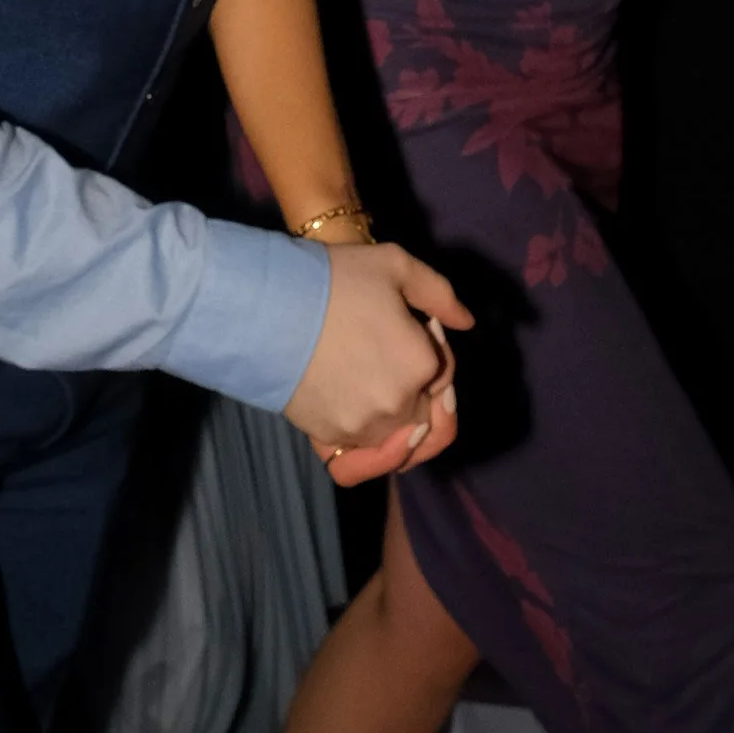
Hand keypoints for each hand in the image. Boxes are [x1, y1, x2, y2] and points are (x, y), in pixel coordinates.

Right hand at [285, 242, 471, 485]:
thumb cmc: (333, 279)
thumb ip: (440, 295)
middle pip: (429, 412)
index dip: (431, 346)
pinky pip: (360, 468)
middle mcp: (400, 406)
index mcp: (422, 365)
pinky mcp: (329, 441)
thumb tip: (467, 322)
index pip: (445, 374)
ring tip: (379, 388)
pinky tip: (374, 444)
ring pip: (401, 442)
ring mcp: (364, 430)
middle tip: (393, 355)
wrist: (266, 304)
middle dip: (422, 387)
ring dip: (401, 421)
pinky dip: (375, 460)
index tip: (408, 323)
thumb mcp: (395, 264)